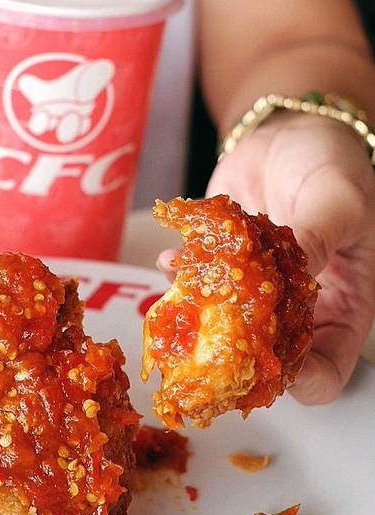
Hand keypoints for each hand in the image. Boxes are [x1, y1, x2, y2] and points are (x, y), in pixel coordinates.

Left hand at [160, 113, 374, 404]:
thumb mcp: (339, 196)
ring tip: (186, 288)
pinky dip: (181, 280)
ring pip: (225, 331)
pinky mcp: (222, 270)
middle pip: (269, 361)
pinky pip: (198, 289)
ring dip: (199, 320)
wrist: (286, 133)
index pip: (329, 367)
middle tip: (205, 345)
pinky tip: (172, 258)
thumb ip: (319, 236)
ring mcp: (255, 293)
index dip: (304, 381)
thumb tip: (295, 274)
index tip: (272, 371)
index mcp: (342, 304)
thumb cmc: (330, 163)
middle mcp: (297, 309)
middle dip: (236, 359)